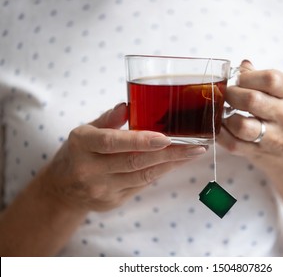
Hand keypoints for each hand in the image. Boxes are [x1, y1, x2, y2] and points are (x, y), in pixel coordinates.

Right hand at [41, 103, 206, 211]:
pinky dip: (161, 172)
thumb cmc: (77, 153)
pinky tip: (176, 162)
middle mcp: (90, 170)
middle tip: (196, 147)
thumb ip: (107, 120)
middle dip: (169, 154)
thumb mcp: (84, 131)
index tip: (167, 137)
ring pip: (142, 177)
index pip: (112, 142)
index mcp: (81, 145)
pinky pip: (141, 185)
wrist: (62, 190)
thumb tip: (128, 105)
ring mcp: (101, 189)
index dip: (140, 140)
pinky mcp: (112, 201)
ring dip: (171, 164)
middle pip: (134, 162)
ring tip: (193, 154)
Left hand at [218, 60, 282, 179]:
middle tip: (222, 94)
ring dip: (224, 117)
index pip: (270, 79)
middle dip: (230, 94)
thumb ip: (261, 78)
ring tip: (221, 111)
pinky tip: (218, 126)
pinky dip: (220, 134)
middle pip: (252, 100)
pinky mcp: (259, 152)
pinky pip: (233, 144)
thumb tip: (242, 65)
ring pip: (242, 126)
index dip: (246, 77)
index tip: (235, 79)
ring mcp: (273, 137)